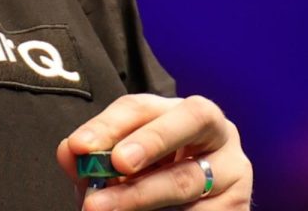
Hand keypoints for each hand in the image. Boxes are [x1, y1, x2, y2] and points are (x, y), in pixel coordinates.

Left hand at [56, 94, 251, 209]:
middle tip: (116, 163)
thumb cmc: (153, 180)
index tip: (80, 146)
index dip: (110, 123)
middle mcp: (217, 132)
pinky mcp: (238, 207)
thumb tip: (69, 152)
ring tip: (102, 209)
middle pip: (191, 121)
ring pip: (187, 179)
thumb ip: (96, 157)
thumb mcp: (124, 166)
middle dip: (150, 140)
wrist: (194, 210)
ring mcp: (234, 170)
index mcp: (180, 112)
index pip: (144, 107)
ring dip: (141, 195)